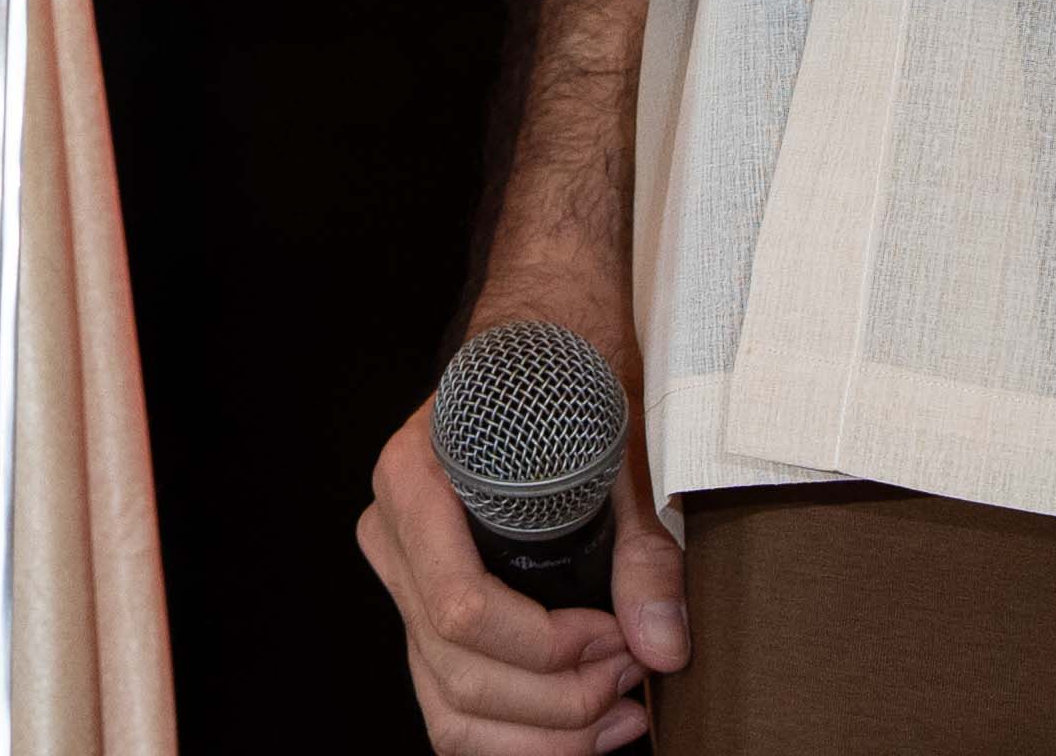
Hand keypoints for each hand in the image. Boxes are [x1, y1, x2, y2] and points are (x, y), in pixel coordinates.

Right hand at [357, 323, 688, 750]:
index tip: (619, 637)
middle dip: (559, 700)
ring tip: (622, 709)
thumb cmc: (565, 378)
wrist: (538, 339)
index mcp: (415, 482)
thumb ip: (641, 550)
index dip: (548, 648)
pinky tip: (589, 725)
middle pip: (458, 672)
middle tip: (637, 673)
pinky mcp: (427, 613)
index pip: (461, 609)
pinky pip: (451, 706)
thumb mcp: (613, 448)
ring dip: (543, 733)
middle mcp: (394, 536)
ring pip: (450, 708)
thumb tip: (661, 647)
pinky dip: (519, 737)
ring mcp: (404, 581)